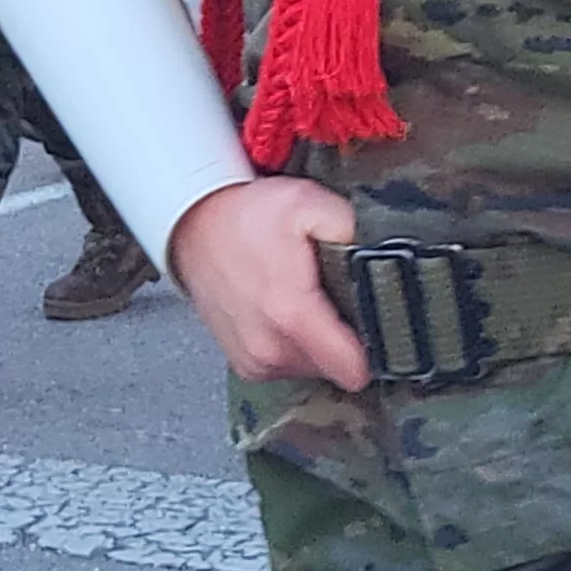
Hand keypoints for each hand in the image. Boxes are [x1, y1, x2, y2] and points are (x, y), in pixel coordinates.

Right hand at [165, 177, 371, 388]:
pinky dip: (293, 345)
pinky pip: (290, 367)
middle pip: (339, 368)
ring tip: (304, 301)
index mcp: (291, 314)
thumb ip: (349, 227)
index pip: (354, 368)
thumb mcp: (305, 202)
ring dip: (318, 342)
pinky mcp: (246, 365)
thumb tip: (378, 252)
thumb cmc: (245, 217)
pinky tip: (284, 313)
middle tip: (332, 297)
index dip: (375, 346)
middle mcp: (271, 347)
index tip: (373, 322)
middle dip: (345, 337)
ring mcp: (256, 360)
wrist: (193, 227)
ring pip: (316, 369)